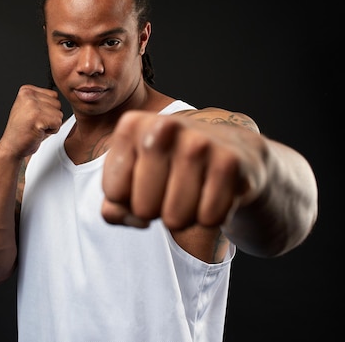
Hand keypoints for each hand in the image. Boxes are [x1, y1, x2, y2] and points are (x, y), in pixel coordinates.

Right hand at [0, 84, 62, 157]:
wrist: (12, 146)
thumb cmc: (24, 130)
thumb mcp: (30, 108)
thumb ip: (43, 99)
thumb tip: (65, 95)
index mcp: (26, 90)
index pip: (54, 95)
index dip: (49, 109)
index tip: (35, 116)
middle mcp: (28, 95)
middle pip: (58, 104)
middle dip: (51, 117)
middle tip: (36, 123)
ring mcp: (32, 105)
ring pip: (59, 114)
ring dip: (51, 124)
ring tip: (37, 127)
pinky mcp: (37, 117)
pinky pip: (58, 123)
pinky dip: (52, 131)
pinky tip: (39, 132)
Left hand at [100, 110, 267, 229]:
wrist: (230, 150)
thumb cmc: (170, 168)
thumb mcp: (132, 179)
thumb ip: (113, 206)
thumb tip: (130, 217)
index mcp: (132, 125)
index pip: (114, 193)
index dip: (128, 200)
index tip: (144, 183)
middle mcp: (164, 127)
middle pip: (143, 209)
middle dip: (156, 211)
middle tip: (170, 190)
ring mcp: (198, 142)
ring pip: (175, 219)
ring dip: (184, 217)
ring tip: (192, 192)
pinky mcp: (229, 162)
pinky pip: (209, 218)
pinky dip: (211, 216)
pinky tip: (215, 193)